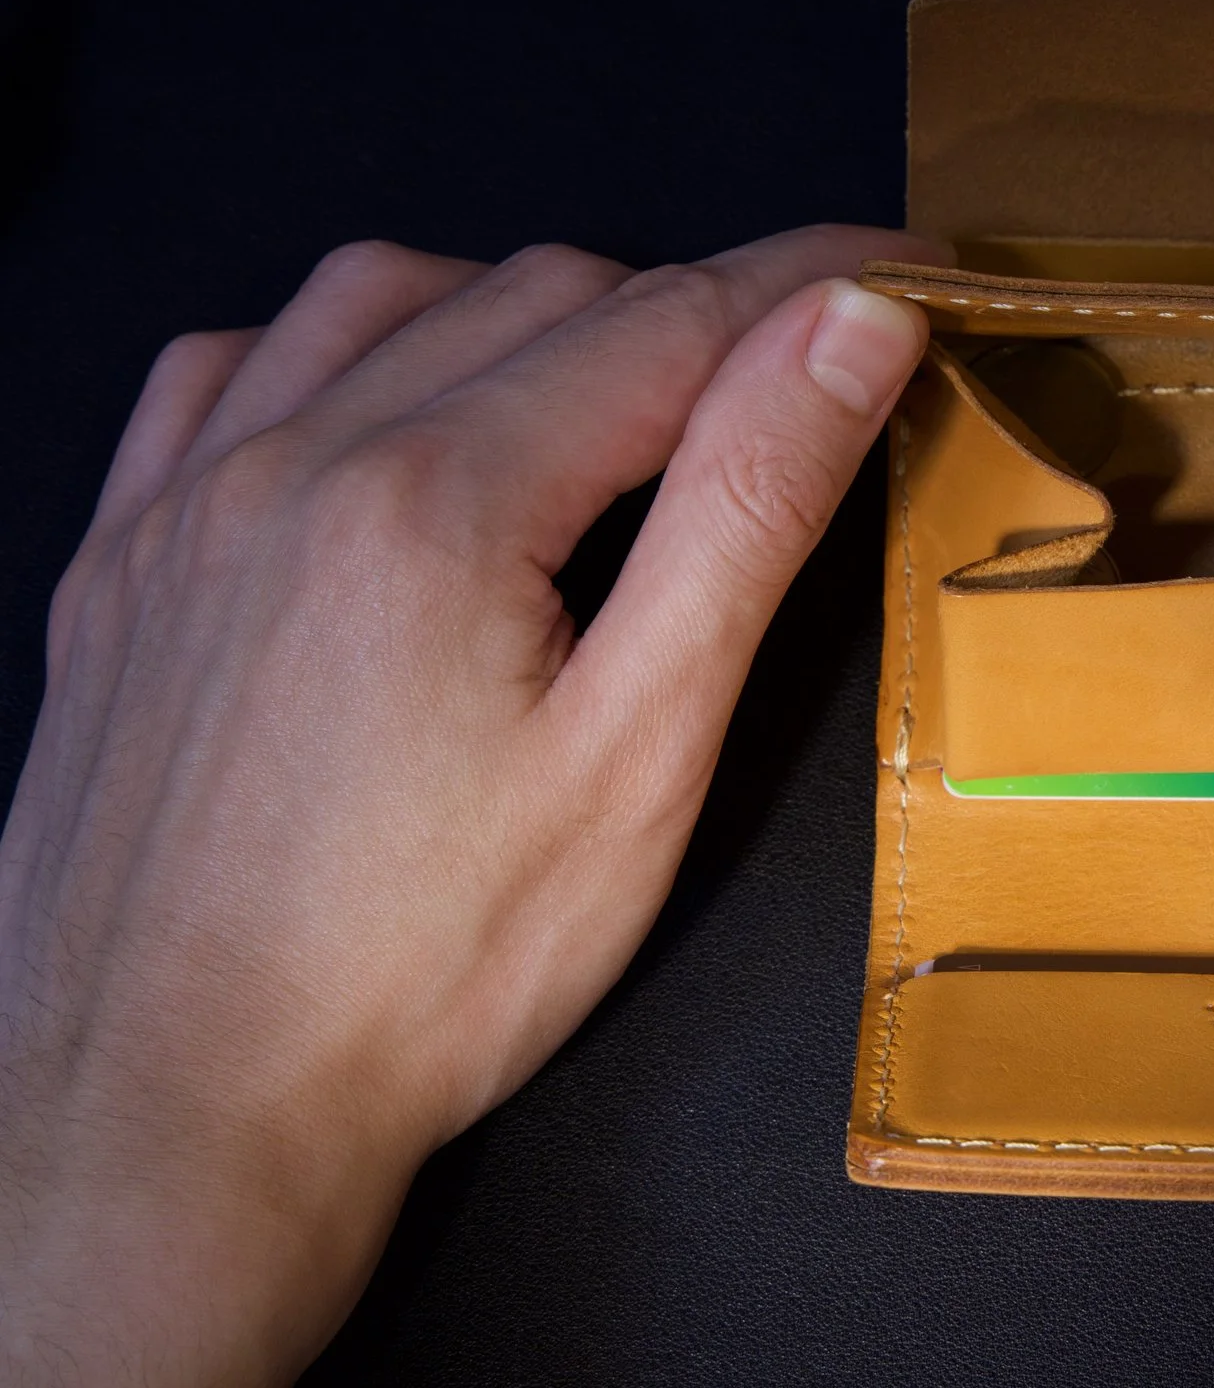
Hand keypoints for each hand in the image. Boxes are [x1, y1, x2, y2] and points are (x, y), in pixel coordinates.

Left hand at [0, 225, 935, 1387]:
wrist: (168, 1118)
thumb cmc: (429, 972)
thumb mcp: (640, 753)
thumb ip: (746, 512)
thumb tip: (848, 325)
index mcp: (443, 497)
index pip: (678, 316)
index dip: (817, 282)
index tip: (917, 269)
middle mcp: (297, 455)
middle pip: (546, 290)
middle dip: (699, 309)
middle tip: (801, 380)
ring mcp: (187, 500)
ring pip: (385, 295)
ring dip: (526, 306)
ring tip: (615, 400)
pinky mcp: (121, 561)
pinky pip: (228, 363)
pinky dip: (344, 347)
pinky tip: (392, 416)